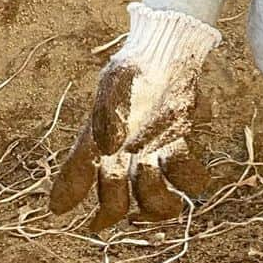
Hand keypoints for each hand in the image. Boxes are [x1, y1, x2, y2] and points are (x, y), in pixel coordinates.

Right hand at [48, 2, 221, 230]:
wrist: (167, 51)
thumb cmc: (136, 67)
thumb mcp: (117, 83)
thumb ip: (109, 114)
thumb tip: (110, 148)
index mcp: (98, 143)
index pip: (76, 177)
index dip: (67, 196)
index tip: (64, 210)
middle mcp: (123, 156)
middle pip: (114, 201)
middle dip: (116, 212)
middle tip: (125, 210)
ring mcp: (152, 154)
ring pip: (151, 197)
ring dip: (160, 206)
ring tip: (173, 202)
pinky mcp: (178, 145)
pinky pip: (185, 174)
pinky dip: (192, 177)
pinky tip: (198, 171)